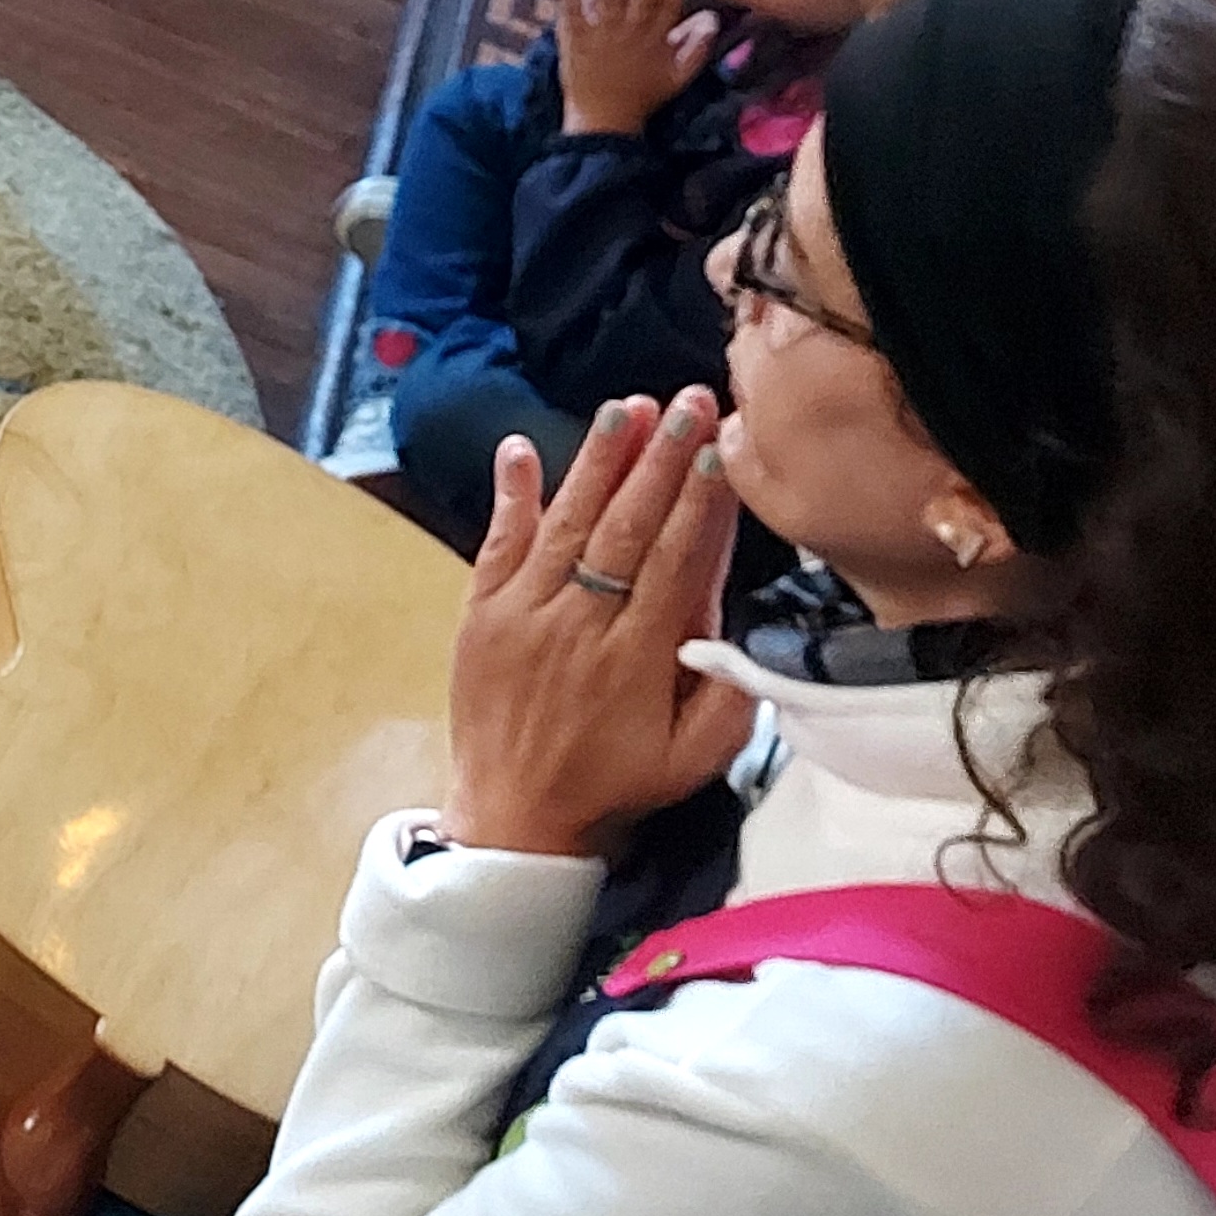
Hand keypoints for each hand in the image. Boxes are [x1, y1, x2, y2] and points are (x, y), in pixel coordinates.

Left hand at [440, 389, 754, 857]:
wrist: (515, 817)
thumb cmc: (615, 784)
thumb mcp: (696, 758)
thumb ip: (726, 691)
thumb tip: (735, 621)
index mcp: (637, 658)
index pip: (677, 562)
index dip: (699, 501)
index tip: (720, 447)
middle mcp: (579, 626)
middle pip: (626, 527)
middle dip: (660, 458)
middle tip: (688, 399)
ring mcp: (523, 614)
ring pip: (566, 523)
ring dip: (597, 461)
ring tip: (627, 407)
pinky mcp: (481, 615)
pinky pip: (497, 545)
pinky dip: (510, 496)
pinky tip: (520, 448)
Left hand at [552, 0, 720, 137]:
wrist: (603, 121)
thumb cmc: (642, 94)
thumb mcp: (679, 75)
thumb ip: (698, 47)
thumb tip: (713, 18)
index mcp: (657, 38)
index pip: (670, 1)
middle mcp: (630, 32)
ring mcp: (601, 35)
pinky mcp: (574, 39)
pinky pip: (572, 12)